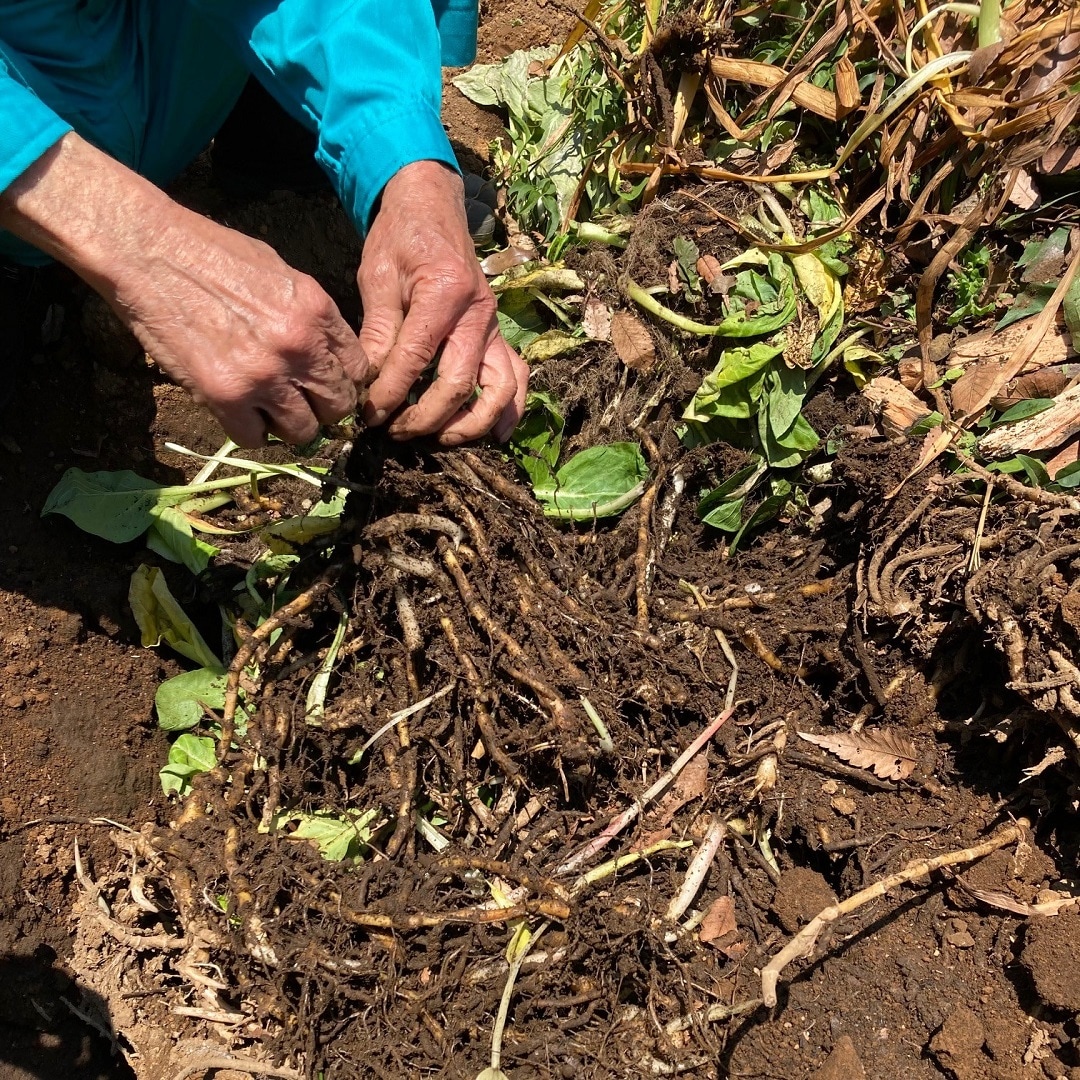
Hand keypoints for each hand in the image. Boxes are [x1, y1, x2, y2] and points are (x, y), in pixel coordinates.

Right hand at [0, 133, 367, 446]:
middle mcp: (299, 346)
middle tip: (300, 402)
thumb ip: (311, 315)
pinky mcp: (225, 395)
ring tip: (268, 410)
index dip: (342, 381)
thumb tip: (328, 352)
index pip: (358, 369)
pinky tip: (238, 412)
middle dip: (323, 408)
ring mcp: (264, 374)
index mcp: (317, 310)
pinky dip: (249, 432)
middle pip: (338, 406)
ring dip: (288, 426)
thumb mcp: (280, 272)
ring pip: (302, 431)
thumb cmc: (210, 252)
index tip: (324, 383)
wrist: (148, 250)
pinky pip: (254, 439)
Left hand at [358, 160, 527, 443]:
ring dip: (469, 424)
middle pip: (458, 384)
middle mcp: (478, 313)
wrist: (433, 207)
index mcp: (444, 292)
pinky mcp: (499, 335)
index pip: (416, 359)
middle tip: (393, 431)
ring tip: (437, 440)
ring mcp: (494, 327)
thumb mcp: (378, 277)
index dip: (389, 394)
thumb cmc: (402, 239)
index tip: (368, 414)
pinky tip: (492, 436)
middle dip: (424, 418)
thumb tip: (365, 383)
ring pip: (498, 389)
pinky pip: (515, 379)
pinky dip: (508, 411)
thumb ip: (377, 331)